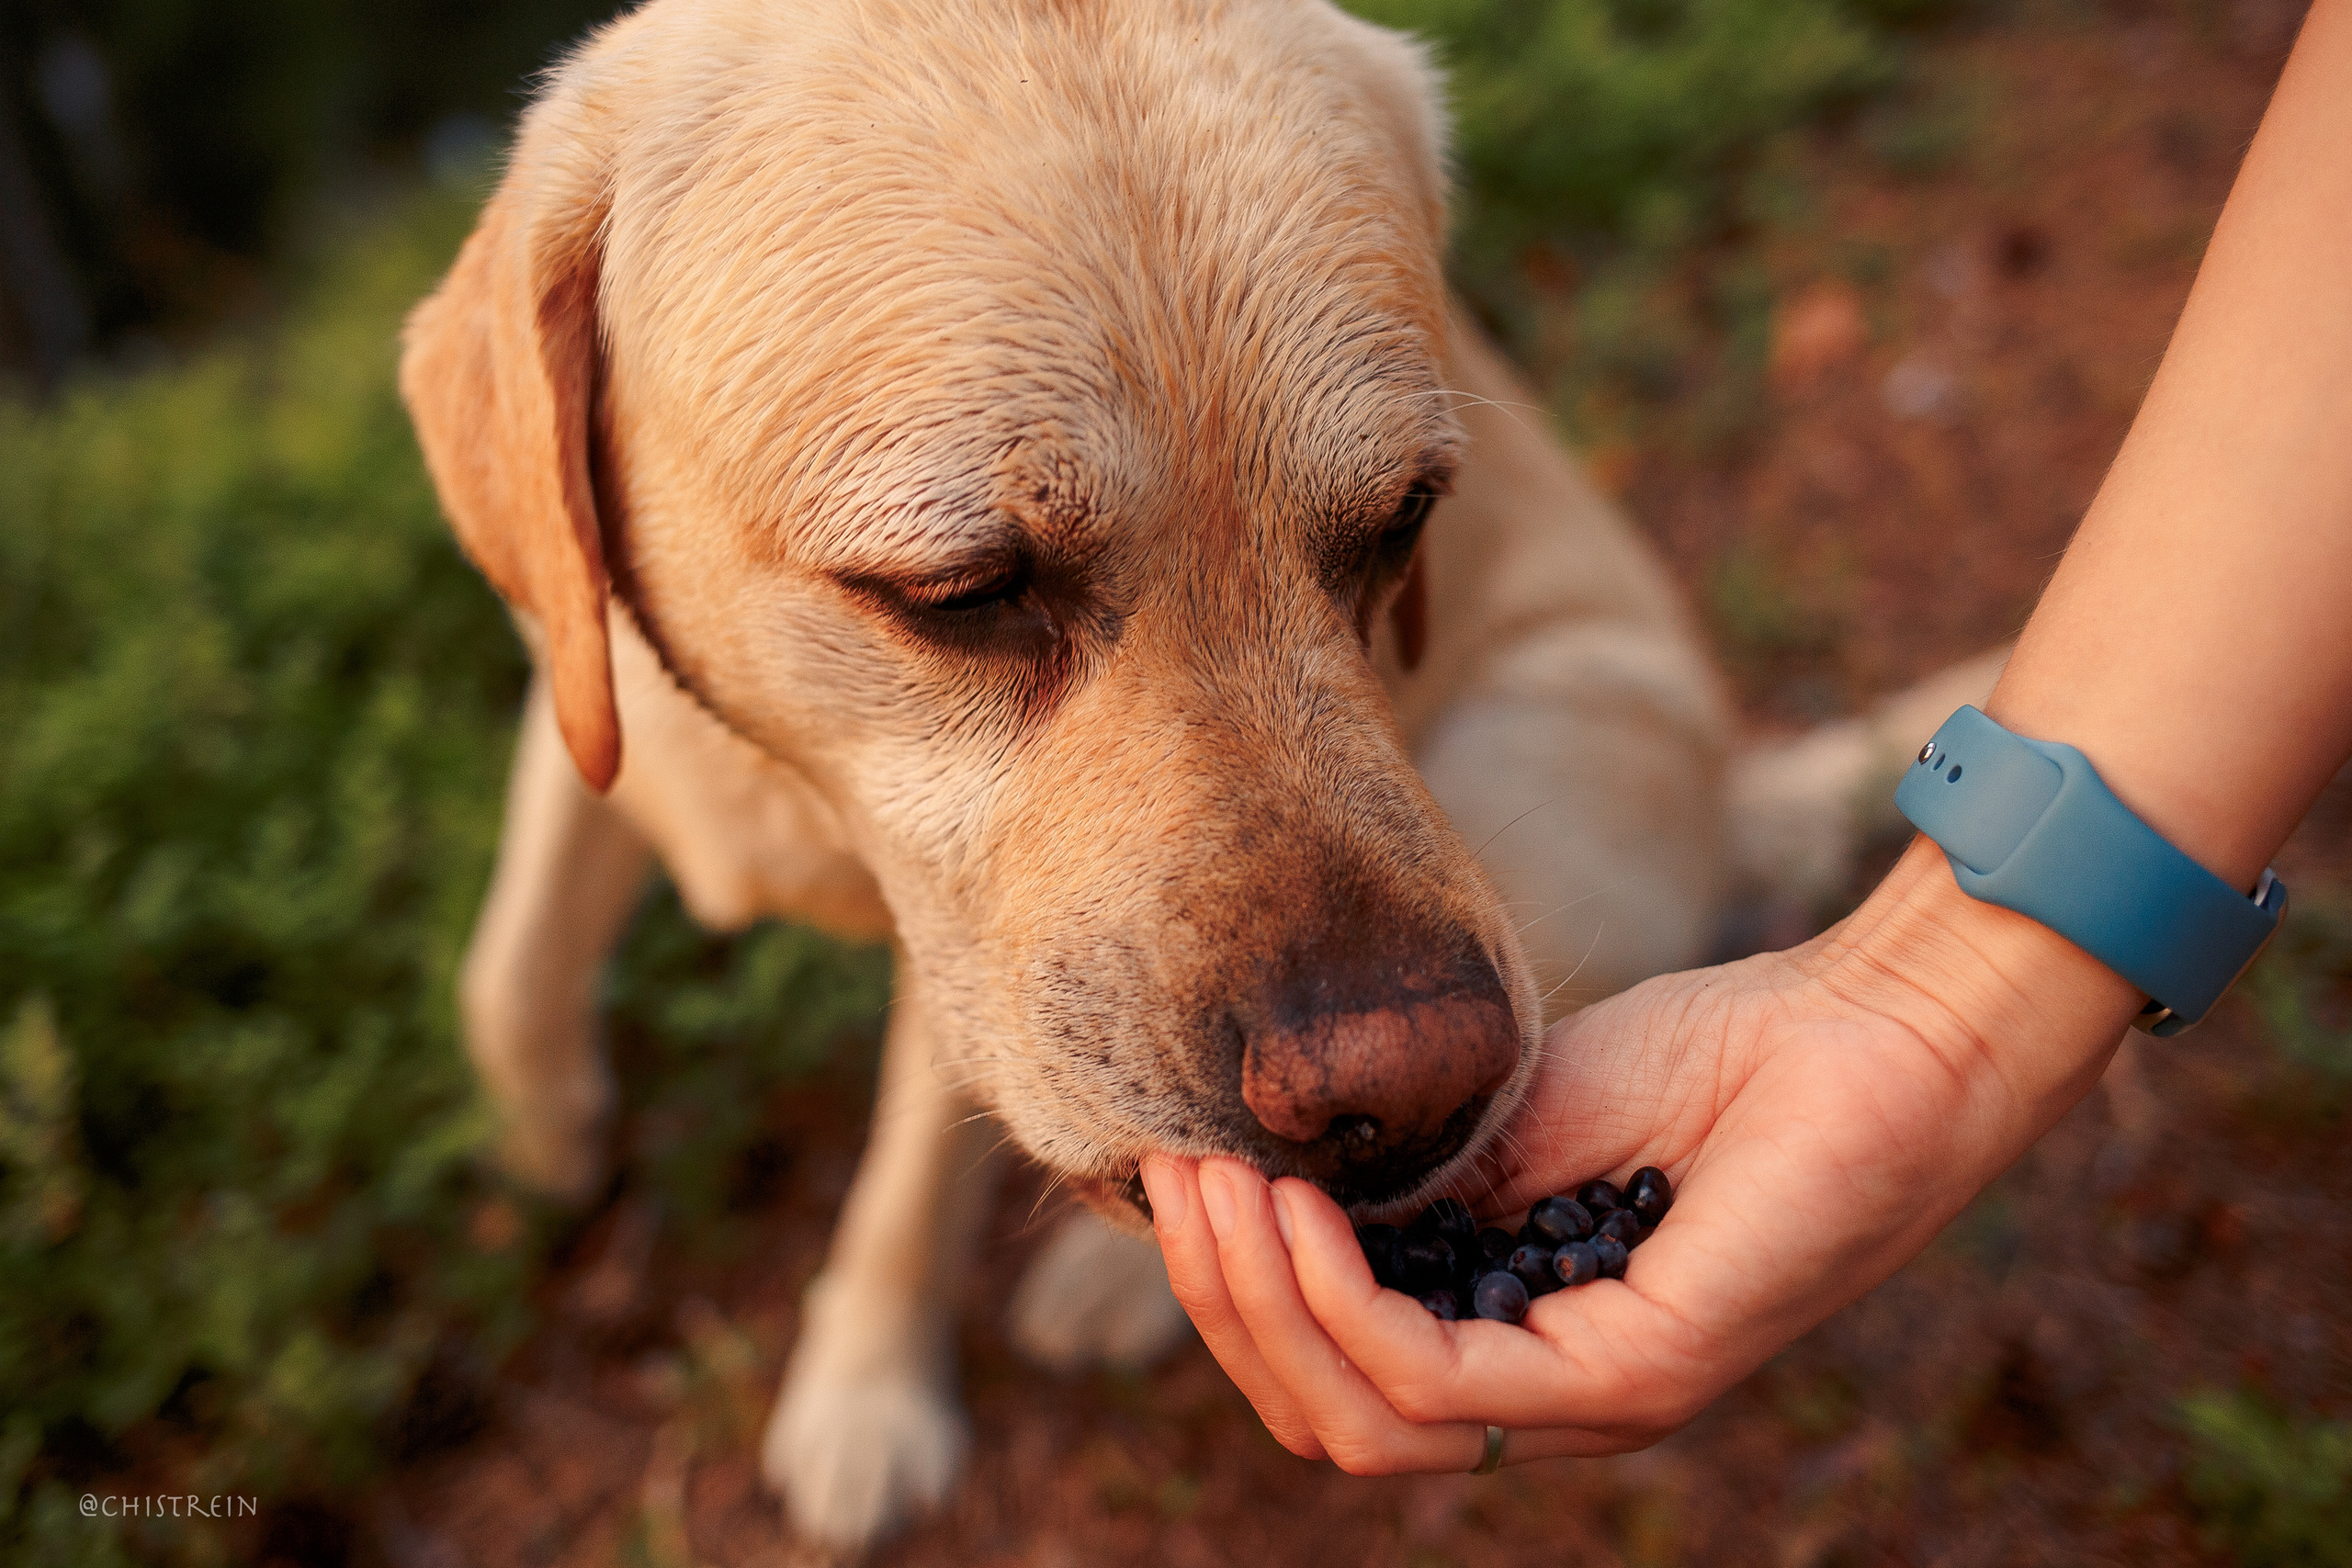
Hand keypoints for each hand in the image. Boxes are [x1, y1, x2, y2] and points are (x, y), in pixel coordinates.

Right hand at [1143, 840, 2142, 1472]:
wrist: (1866, 1024)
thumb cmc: (1713, 1058)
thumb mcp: (1511, 1120)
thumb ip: (1410, 1186)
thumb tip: (1266, 1200)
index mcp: (1516, 1339)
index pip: (1338, 1381)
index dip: (1236, 1295)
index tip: (1176, 1176)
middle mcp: (1551, 1396)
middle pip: (1332, 1422)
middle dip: (1226, 1309)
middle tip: (1175, 1184)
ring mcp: (1598, 1397)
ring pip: (1368, 1425)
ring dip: (1262, 1305)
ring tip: (1216, 1190)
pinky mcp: (1640, 1375)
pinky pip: (1441, 1382)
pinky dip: (1341, 1304)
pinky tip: (1294, 1213)